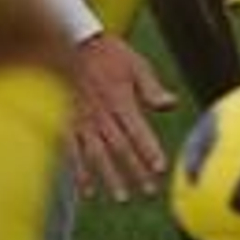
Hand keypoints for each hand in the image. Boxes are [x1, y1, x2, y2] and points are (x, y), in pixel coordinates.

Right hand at [69, 33, 177, 201]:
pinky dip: (79, 172)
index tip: (160, 168)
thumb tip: (172, 104)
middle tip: (149, 191)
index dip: (149, 149)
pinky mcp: (67, 123)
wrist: (71, 43)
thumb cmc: (107, 53)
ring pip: (98, 154)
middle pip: (120, 147)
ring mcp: (83, 121)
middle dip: (135, 170)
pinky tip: (87, 190)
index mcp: (121, 100)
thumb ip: (151, 88)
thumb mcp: (134, 64)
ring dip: (110, 177)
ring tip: (122, 197)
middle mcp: (102, 114)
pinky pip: (72, 152)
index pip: (138, 130)